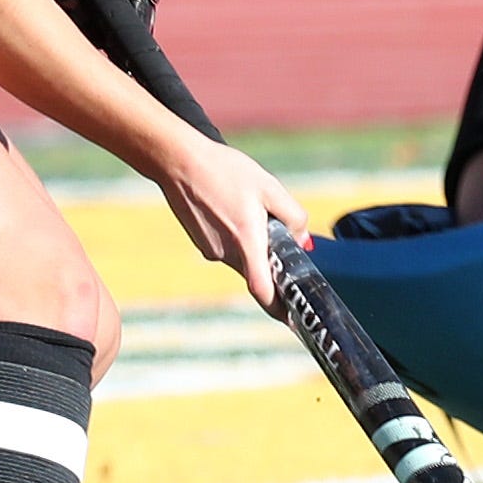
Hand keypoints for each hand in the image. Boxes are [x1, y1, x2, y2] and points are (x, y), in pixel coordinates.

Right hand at [154, 131, 306, 311]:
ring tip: (244, 204)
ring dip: (251, 243)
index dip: (279, 310)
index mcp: (246, 241)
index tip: (294, 320)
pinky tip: (229, 206)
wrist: (179, 162)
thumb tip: (302, 240)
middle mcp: (226, 253)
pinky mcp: (201, 243)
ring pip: (242, 257)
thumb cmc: (225, 171)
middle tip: (273, 229)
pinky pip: (227, 248)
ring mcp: (210, 250)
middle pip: (257, 270)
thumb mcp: (269, 187)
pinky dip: (235, 236)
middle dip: (269, 258)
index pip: (263, 290)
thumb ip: (293, 216)